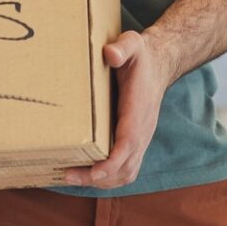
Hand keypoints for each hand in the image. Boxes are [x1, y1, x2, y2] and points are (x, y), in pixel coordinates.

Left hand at [60, 31, 169, 189]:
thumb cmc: (140, 56)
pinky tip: (86, 174)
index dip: (112, 162)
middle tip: (68, 175)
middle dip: (98, 177)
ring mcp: (140, 139)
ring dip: (102, 181)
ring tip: (72, 178)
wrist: (158, 65)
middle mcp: (142, 130)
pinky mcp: (135, 142)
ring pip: (126, 173)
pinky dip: (107, 178)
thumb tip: (109, 54)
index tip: (94, 172)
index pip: (128, 144)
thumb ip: (122, 47)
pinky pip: (125, 169)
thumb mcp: (132, 43)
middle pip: (125, 167)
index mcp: (138, 111)